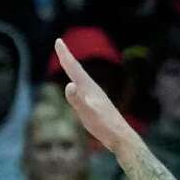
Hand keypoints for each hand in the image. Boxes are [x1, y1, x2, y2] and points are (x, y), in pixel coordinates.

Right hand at [53, 38, 132, 155]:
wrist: (122, 138)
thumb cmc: (104, 127)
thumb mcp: (88, 114)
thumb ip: (78, 100)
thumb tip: (69, 85)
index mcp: (89, 88)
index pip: (74, 68)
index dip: (65, 55)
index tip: (58, 40)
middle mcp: (93, 89)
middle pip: (77, 70)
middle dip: (67, 58)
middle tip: (59, 44)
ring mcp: (96, 97)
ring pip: (82, 79)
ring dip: (73, 69)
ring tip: (67, 63)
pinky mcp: (98, 106)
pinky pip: (85, 89)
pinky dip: (79, 84)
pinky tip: (80, 89)